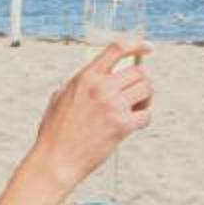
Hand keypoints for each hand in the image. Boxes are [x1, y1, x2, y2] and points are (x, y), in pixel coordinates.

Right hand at [29, 40, 151, 198]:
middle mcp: (101, 87)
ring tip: (136, 107)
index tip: (147, 48)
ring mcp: (113, 106)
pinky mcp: (122, 126)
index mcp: (86, 76)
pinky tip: (133, 124)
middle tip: (138, 93)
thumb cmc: (55, 131)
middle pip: (139, 72)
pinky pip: (146, 115)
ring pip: (146, 90)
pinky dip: (143, 119)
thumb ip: (80, 82)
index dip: (136, 45)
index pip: (117, 49)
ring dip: (146, 98)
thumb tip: (97, 74)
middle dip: (143, 81)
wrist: (56, 159)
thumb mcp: (61, 96)